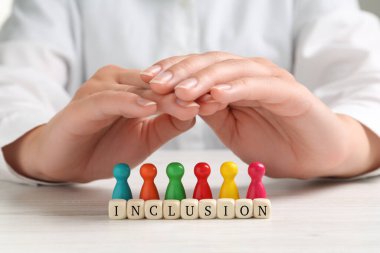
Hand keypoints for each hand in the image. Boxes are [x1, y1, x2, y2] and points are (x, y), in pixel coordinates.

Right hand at [3, 65, 198, 181]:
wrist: (66, 162)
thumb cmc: (104, 147)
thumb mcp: (145, 137)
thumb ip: (168, 123)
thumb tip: (195, 112)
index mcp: (132, 86)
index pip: (167, 86)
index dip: (192, 93)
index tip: (218, 102)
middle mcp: (116, 81)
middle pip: (157, 84)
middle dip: (185, 94)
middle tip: (212, 101)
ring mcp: (99, 89)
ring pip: (138, 89)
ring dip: (164, 98)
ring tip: (190, 105)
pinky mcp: (84, 103)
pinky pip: (110, 100)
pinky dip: (130, 103)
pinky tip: (148, 108)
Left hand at [141, 52, 379, 177]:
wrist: (314, 155)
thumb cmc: (272, 141)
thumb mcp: (230, 127)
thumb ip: (209, 110)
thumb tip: (180, 99)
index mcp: (233, 81)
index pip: (197, 68)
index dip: (171, 71)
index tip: (146, 80)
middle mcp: (249, 73)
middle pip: (210, 62)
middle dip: (180, 71)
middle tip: (154, 82)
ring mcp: (270, 80)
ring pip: (231, 69)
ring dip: (203, 78)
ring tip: (180, 90)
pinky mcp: (290, 92)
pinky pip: (259, 86)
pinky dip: (237, 88)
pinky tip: (217, 95)